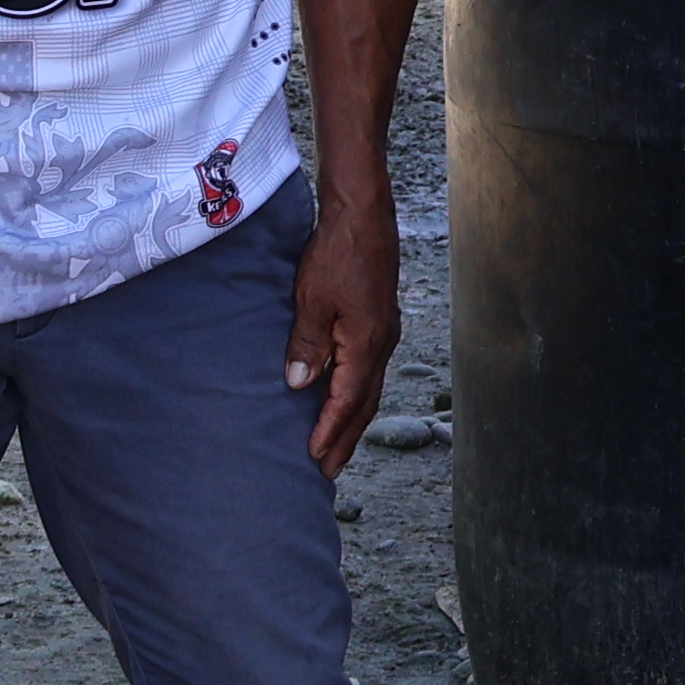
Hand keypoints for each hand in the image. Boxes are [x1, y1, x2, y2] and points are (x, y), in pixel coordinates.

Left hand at [287, 192, 398, 475]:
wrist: (363, 213)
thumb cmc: (337, 252)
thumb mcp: (312, 300)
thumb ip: (307, 345)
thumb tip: (300, 385)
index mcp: (367, 343)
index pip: (347, 400)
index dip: (330, 431)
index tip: (314, 457)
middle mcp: (382, 343)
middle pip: (365, 404)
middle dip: (346, 439)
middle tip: (329, 471)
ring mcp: (384, 332)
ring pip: (370, 388)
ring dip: (353, 420)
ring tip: (337, 446)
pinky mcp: (379, 320)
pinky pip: (369, 369)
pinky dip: (357, 393)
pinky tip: (344, 398)